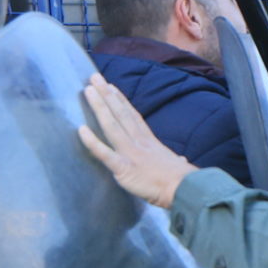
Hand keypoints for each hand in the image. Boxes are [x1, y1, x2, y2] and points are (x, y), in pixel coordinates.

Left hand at [77, 75, 195, 208]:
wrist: (185, 189)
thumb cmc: (183, 181)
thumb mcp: (178, 165)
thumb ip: (175, 160)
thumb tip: (180, 161)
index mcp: (150, 142)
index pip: (133, 116)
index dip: (120, 100)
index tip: (111, 86)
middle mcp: (139, 143)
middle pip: (120, 113)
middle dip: (107, 94)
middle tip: (94, 77)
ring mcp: (131, 154)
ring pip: (112, 126)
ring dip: (99, 107)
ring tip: (88, 90)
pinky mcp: (124, 169)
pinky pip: (105, 154)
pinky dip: (93, 142)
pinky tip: (81, 130)